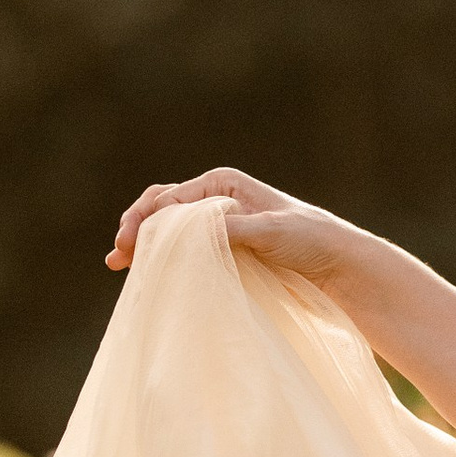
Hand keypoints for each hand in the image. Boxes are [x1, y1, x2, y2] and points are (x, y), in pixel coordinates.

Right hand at [106, 168, 363, 283]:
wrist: (338, 263)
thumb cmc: (310, 239)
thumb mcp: (269, 230)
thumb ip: (229, 228)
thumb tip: (190, 232)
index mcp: (222, 183)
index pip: (169, 199)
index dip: (144, 221)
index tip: (129, 247)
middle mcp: (215, 199)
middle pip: (161, 210)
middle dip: (137, 229)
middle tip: (117, 257)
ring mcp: (216, 225)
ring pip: (169, 232)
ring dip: (147, 246)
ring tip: (123, 264)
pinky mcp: (222, 250)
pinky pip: (185, 251)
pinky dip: (165, 259)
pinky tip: (152, 272)